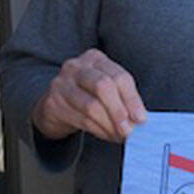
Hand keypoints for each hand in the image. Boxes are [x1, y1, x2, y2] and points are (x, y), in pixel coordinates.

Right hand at [31, 48, 147, 142]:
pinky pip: (81, 119)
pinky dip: (99, 130)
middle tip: (129, 129)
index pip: (119, 77)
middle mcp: (76, 67)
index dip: (132, 99)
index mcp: (95, 58)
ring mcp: (61, 84)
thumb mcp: (106, 86)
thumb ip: (123, 97)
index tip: (141, 118)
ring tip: (120, 135)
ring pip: (91, 106)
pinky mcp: (53, 103)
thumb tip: (140, 118)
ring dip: (110, 125)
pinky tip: (107, 135)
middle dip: (119, 111)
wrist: (54, 104)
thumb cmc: (88, 93)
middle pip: (103, 86)